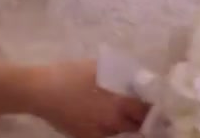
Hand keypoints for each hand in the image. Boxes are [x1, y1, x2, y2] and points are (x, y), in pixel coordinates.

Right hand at [25, 61, 148, 137]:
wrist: (40, 91)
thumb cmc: (70, 75)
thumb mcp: (99, 68)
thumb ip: (122, 76)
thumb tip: (138, 81)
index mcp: (119, 104)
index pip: (148, 112)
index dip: (156, 110)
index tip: (159, 105)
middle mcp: (113, 123)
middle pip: (138, 128)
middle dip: (144, 122)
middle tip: (147, 114)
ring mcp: (98, 134)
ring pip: (122, 136)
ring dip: (128, 129)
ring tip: (129, 120)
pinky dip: (111, 133)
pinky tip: (109, 125)